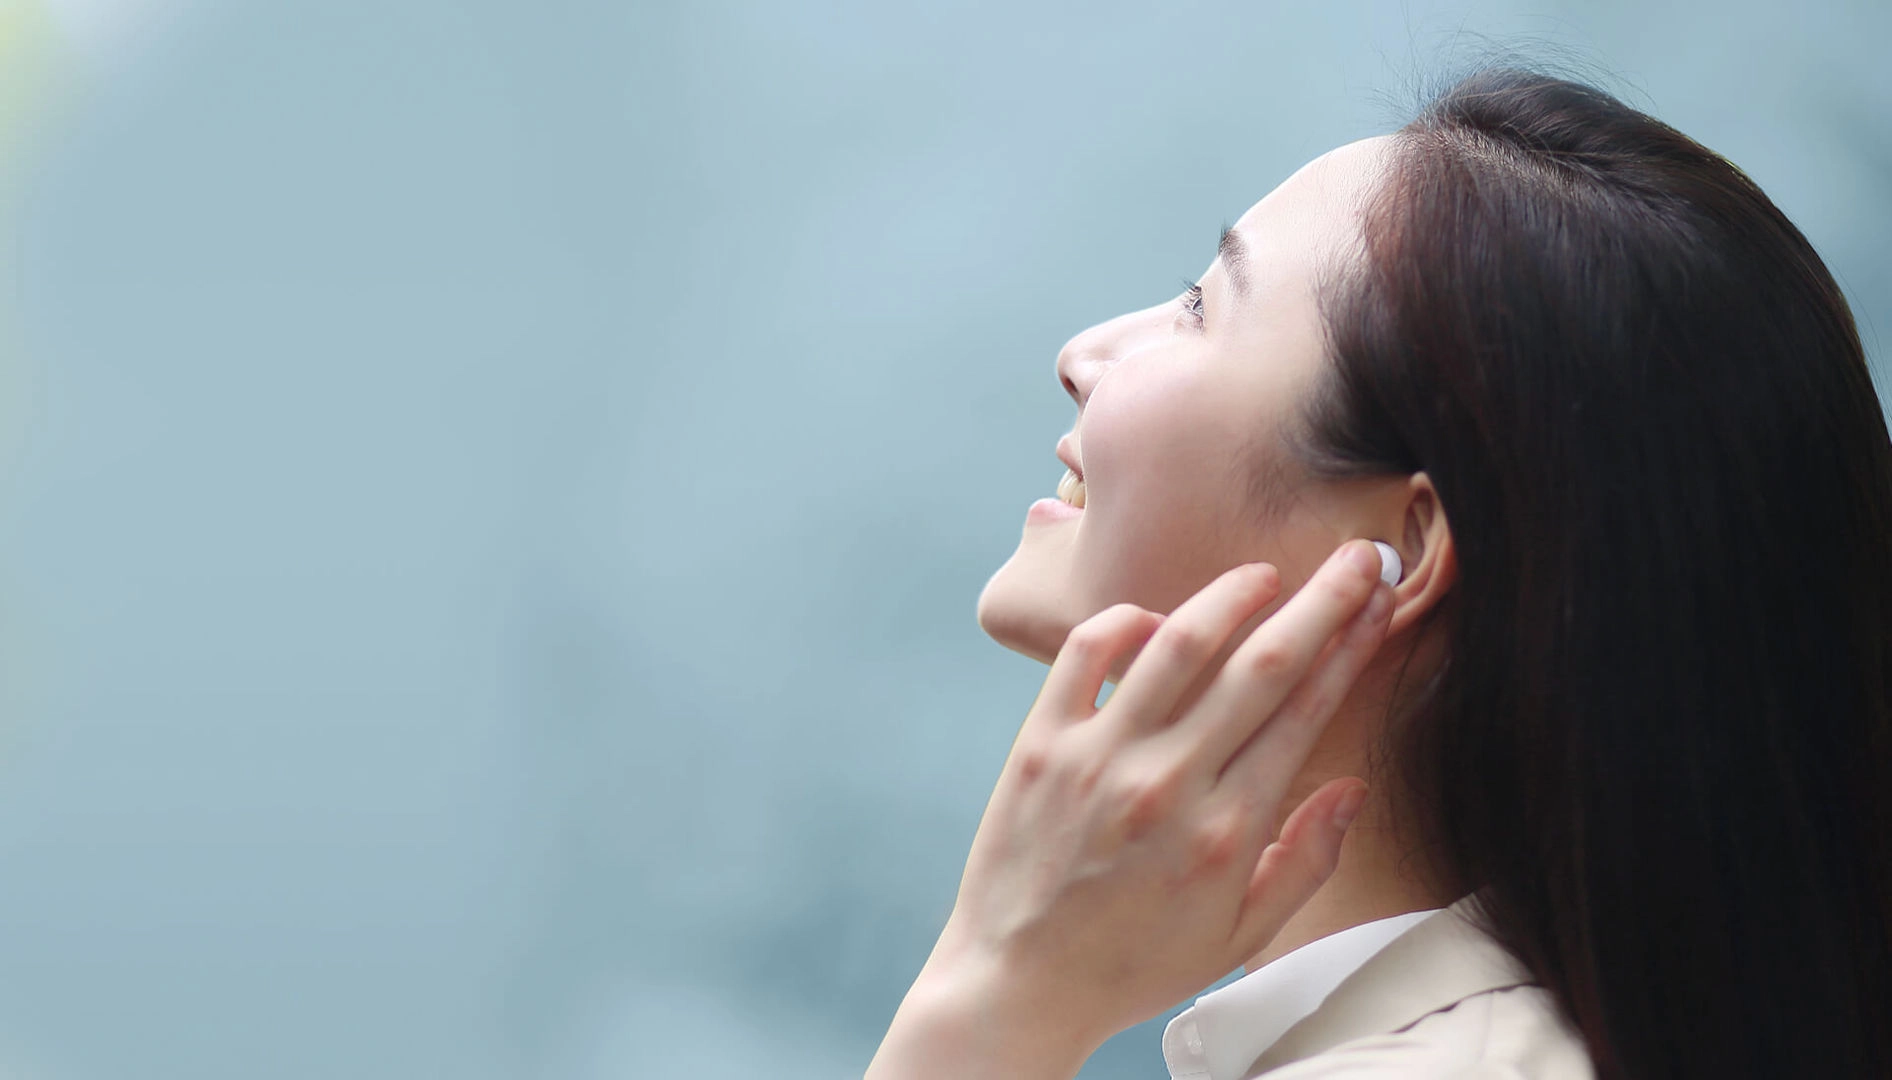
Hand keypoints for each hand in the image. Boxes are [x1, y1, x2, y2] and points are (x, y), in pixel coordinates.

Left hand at [868, 539, 1393, 1078]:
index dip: (1350, 648)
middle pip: (1260, 665)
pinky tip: (1152, 618)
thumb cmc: (1134, 963)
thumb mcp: (1238, 936)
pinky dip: (1120, 624)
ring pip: (1176, 645)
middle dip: (1319, 603)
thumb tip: (1350, 789)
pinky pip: (1083, 657)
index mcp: (1227, 830)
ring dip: (1228, 597)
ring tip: (1261, 574)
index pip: (1305, 712)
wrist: (1020, 983)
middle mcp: (1167, 783)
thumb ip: (1304, 861)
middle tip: (1354, 558)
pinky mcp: (1039, 746)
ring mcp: (1098, 758)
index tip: (1379, 603)